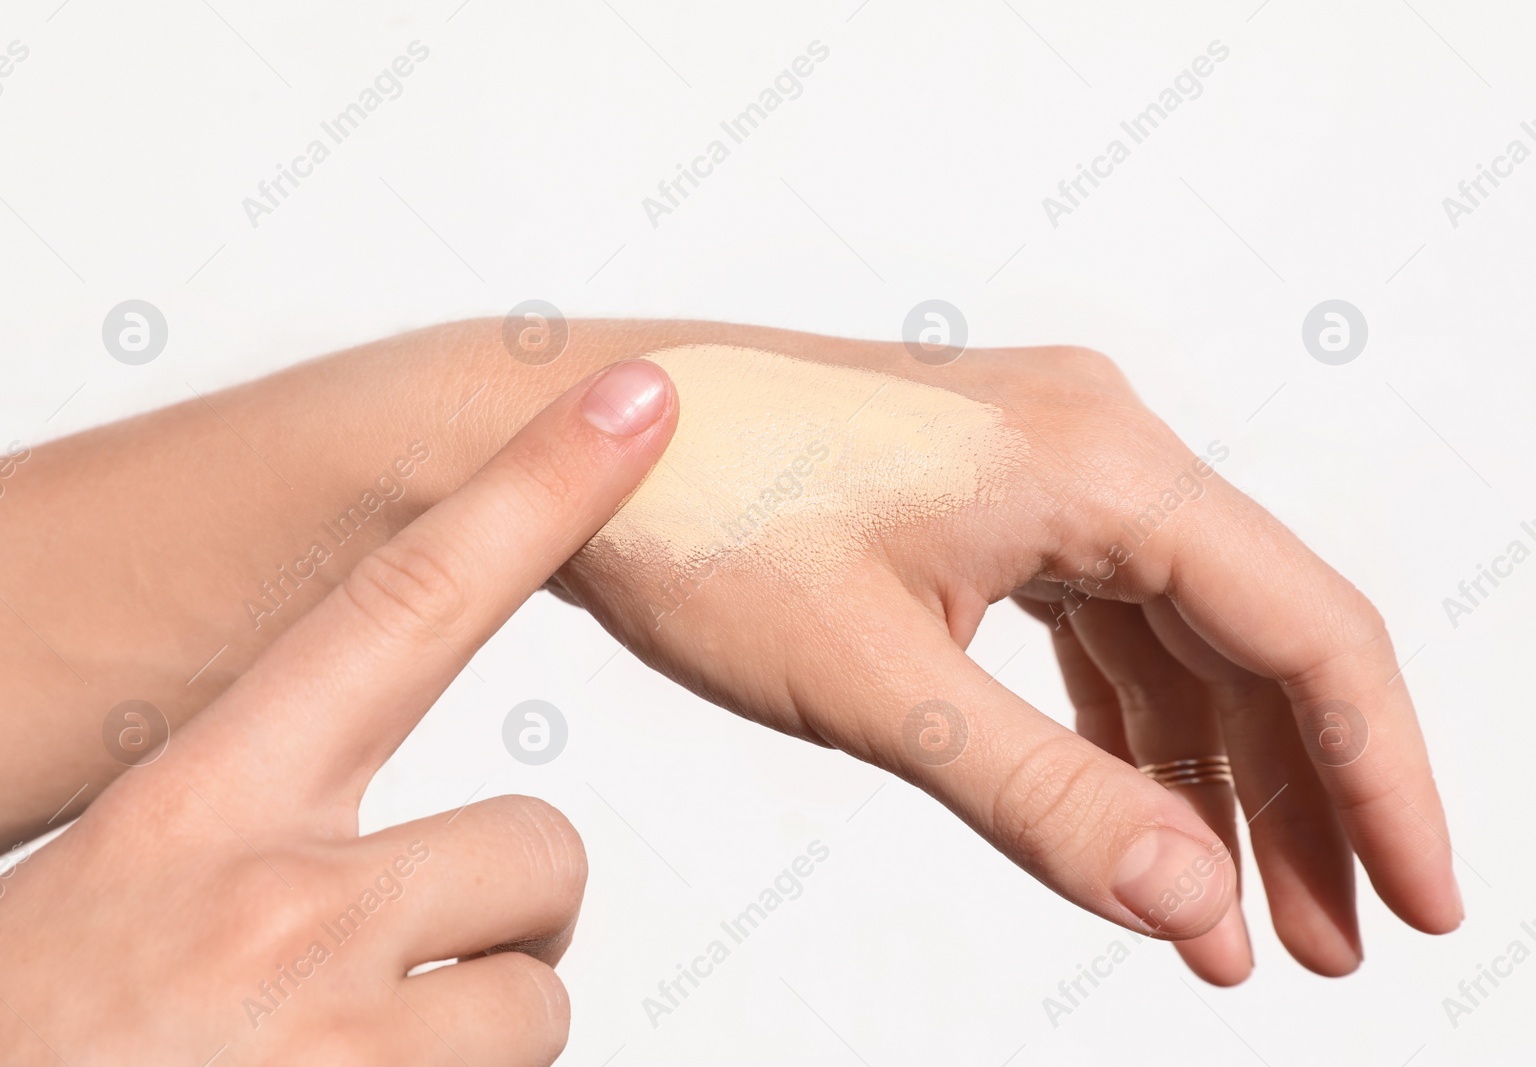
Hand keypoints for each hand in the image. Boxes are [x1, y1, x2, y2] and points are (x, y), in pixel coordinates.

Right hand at [0, 360, 676, 1062]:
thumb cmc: (16, 1043)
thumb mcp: (119, 886)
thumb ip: (252, 826)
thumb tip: (384, 837)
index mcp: (200, 804)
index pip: (407, 603)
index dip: (538, 489)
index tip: (637, 401)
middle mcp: (285, 903)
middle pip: (539, 843)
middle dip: (509, 905)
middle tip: (408, 964)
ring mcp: (342, 1034)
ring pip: (535, 995)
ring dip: (474, 1029)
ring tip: (346, 1058)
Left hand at [557, 339, 1459, 985]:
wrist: (569, 444)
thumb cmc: (697, 524)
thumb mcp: (878, 681)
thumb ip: (1045, 794)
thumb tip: (1193, 900)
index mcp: (1097, 458)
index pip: (1306, 627)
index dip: (1382, 777)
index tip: (1421, 903)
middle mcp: (1092, 441)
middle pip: (1256, 632)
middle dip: (1299, 797)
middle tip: (1327, 943)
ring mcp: (1037, 464)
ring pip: (1176, 634)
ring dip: (1210, 773)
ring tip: (1232, 917)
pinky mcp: (983, 496)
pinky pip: (1095, 619)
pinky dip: (1122, 726)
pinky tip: (1134, 815)